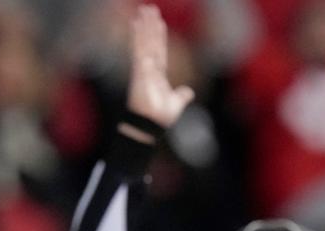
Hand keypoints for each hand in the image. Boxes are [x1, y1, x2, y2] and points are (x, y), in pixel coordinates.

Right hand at [126, 4, 194, 129]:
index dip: (159, 37)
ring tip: (145, 9)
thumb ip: (181, 96)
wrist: (151, 125)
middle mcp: (150, 68)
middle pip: (151, 42)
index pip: (160, 51)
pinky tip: (135, 22)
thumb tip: (189, 92)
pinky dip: (137, 35)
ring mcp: (144, 68)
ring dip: (145, 25)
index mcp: (158, 75)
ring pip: (145, 42)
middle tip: (150, 8)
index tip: (159, 23)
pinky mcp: (139, 70)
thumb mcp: (176, 103)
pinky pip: (138, 49)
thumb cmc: (160, 117)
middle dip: (151, 25)